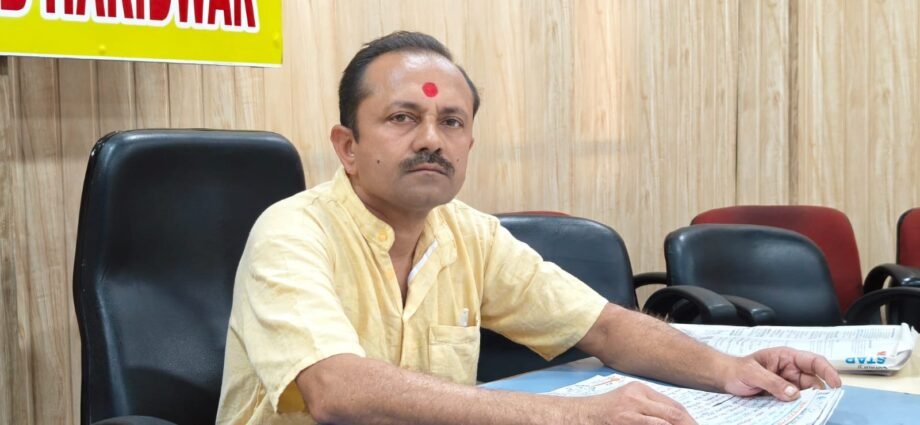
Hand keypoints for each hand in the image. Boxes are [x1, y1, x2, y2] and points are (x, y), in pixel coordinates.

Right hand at [574, 381, 696, 424]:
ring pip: (667, 422)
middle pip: (675, 414)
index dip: (690, 421)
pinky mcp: (623, 421)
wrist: (575, 416)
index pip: (675, 406)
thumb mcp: (626, 403)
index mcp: (639, 390)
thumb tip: (674, 420)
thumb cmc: (601, 414)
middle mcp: (636, 397)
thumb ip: (648, 409)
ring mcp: (629, 411)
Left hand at [721, 347, 841, 400]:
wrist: (725, 379)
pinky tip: (795, 413)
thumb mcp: (752, 373)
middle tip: (817, 405)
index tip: (836, 384)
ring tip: (805, 411)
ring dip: (807, 403)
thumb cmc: (737, 369)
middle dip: (818, 394)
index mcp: (786, 357)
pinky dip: (798, 408)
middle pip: (814, 382)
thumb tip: (794, 393)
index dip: (828, 371)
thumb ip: (772, 382)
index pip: (813, 361)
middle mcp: (791, 370)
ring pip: (807, 395)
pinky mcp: (784, 396)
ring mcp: (788, 384)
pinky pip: (796, 403)